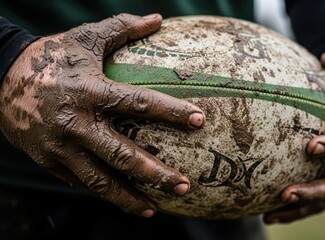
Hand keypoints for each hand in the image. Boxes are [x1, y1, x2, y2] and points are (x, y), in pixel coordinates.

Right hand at [0, 13, 205, 216]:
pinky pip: (80, 181)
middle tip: (184, 186)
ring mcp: (60, 146)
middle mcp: (76, 123)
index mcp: (90, 91)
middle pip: (122, 155)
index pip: (139, 103)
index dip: (171, 112)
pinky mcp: (47, 160)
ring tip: (155, 208)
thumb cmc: (50, 57)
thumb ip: (122, 28)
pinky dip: (104, 192)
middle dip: (156, 174)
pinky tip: (124, 199)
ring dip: (129, 198)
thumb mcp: (85, 38)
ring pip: (100, 180)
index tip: (199, 120)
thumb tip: (157, 18)